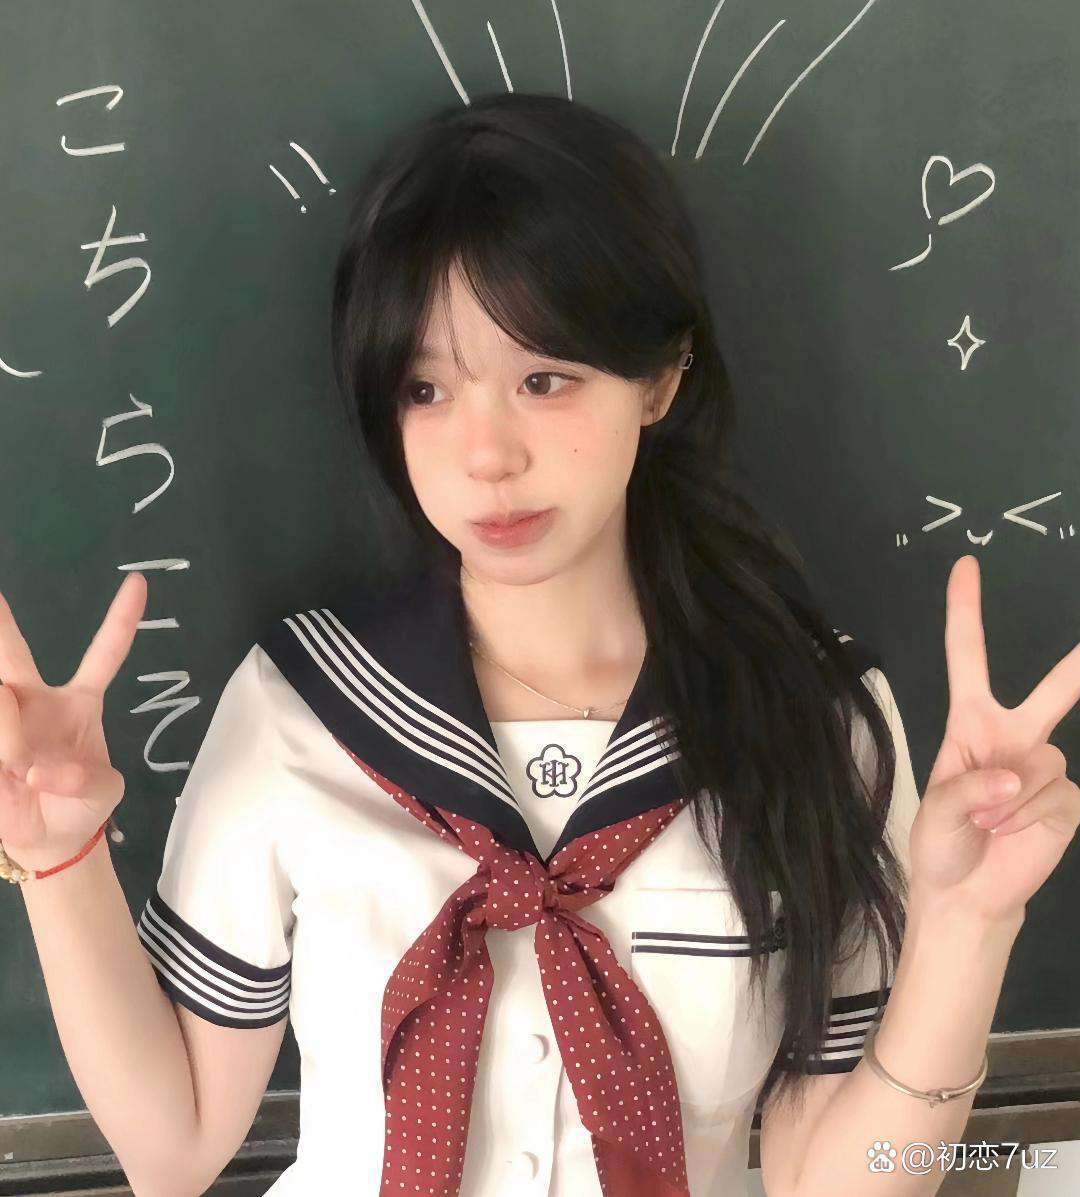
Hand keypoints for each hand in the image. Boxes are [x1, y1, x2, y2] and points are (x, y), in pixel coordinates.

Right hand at [0, 572, 146, 868]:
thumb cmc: (82, 804)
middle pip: (11, 650)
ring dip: (8, 733)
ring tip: (19, 768)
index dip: (121, 619)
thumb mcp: (103, 792)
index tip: (140, 582)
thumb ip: (86, 780)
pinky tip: (9, 774)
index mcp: (79, 701)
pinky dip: (3, 759)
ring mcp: (3, 716)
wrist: (51, 839)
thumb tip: (38, 770)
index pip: (103, 653)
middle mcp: (32, 698)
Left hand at [907, 555, 1079, 924]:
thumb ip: (970, 789)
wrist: (966, 892)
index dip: (966, 612)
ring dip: (1011, 801)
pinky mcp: (1067, 801)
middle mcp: (1013, 736)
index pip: (967, 658)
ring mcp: (1044, 767)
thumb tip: (1013, 777)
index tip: (965, 567)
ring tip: (987, 824)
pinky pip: (1057, 797)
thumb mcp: (936, 810)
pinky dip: (1029, 818)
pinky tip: (1011, 833)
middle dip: (1077, 666)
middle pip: (1052, 691)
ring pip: (1045, 764)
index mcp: (971, 724)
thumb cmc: (941, 843)